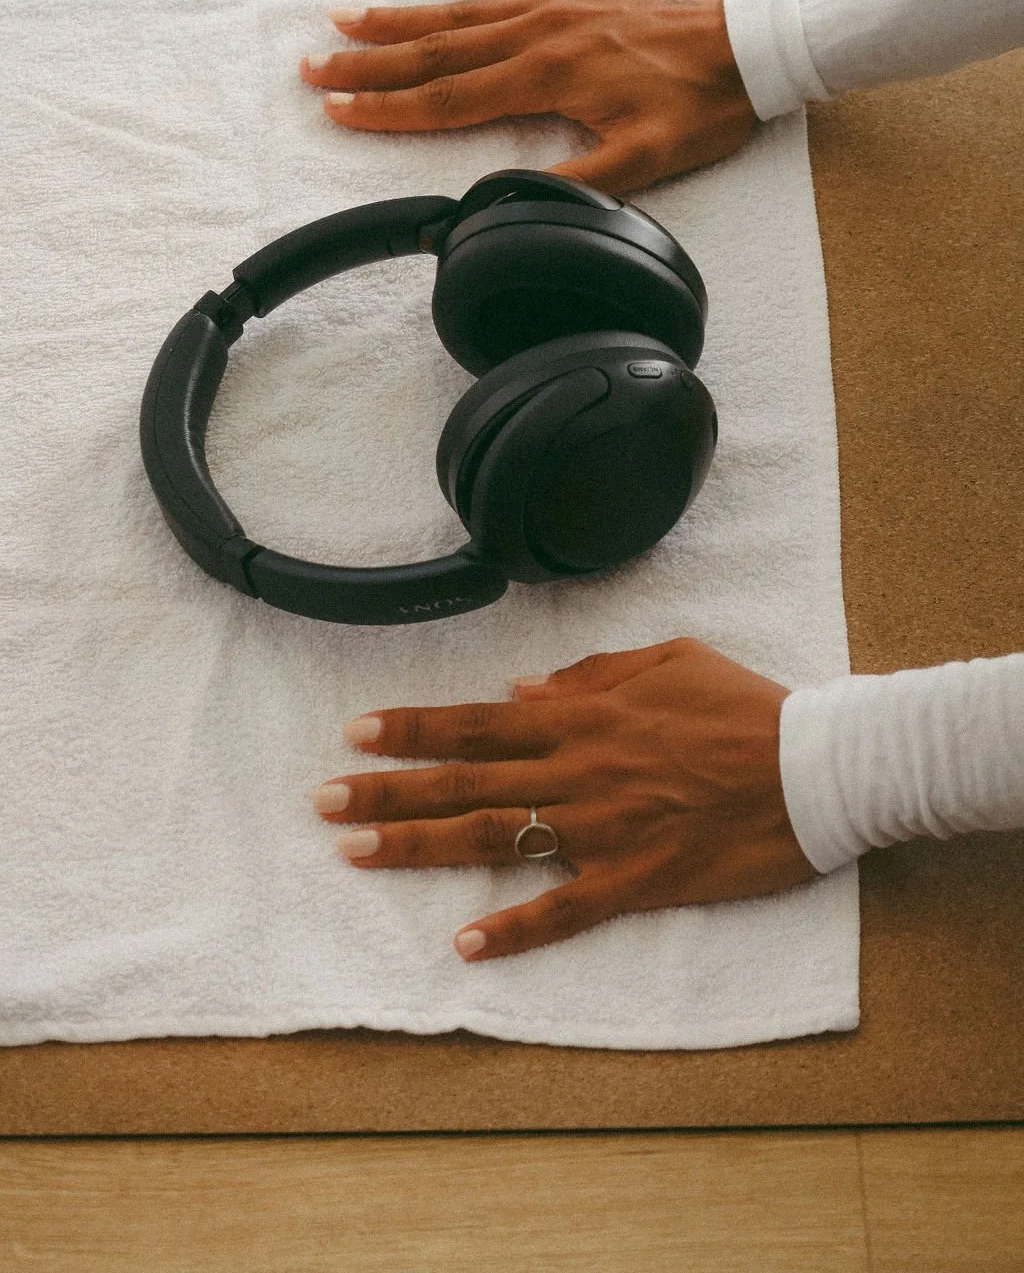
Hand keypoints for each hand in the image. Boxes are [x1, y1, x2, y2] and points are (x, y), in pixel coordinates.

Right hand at [300, 0, 756, 194]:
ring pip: (462, 13)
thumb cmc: (702, 106)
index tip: (336, 109)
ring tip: (346, 16)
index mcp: (547, 80)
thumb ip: (578, 180)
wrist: (753, 44)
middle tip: (312, 64)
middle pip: (438, 53)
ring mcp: (557, 5)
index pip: (448, 101)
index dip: (387, 110)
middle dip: (371, 62)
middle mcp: (539, 34)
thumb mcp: (646, 162)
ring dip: (401, 18)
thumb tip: (513, 195)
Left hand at [313, 637, 817, 960]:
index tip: (356, 731)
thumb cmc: (745, 706)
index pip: (478, 723)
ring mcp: (604, 828)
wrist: (815, 766)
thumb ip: (591, 672)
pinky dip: (514, 928)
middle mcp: (579, 770)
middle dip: (386, 789)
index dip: (413, 728)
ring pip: (495, 838)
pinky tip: (465, 944)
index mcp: (585, 716)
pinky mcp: (639, 880)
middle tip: (321, 800)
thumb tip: (523, 692)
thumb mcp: (669, 658)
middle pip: (465, 781)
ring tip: (355, 853)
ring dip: (420, 846)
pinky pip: (566, 909)